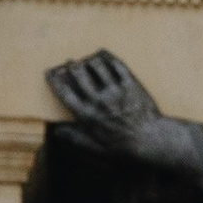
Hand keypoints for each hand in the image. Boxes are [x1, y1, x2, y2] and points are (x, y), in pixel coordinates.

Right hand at [48, 49, 173, 159]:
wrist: (152, 141)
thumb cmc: (124, 147)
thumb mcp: (97, 149)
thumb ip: (76, 139)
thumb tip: (57, 132)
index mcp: (87, 115)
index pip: (64, 92)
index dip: (54, 80)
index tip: (50, 72)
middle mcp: (99, 100)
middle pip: (78, 74)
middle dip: (71, 66)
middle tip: (70, 63)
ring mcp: (115, 90)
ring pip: (96, 65)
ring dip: (88, 60)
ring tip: (88, 59)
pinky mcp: (130, 84)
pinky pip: (116, 64)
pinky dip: (107, 56)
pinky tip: (103, 54)